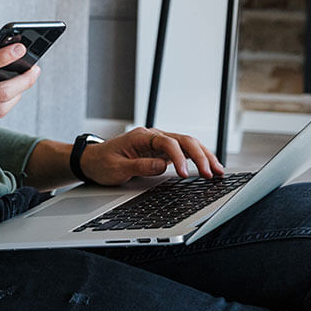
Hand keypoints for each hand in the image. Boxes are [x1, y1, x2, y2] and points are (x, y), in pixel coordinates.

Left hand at [79, 127, 226, 185]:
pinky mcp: (161, 150)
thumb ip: (140, 166)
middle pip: (183, 140)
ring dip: (204, 156)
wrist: (92, 160)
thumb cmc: (102, 163)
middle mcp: (152, 135)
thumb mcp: (117, 168)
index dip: (179, 158)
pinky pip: (183, 151)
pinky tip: (208, 166)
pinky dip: (197, 158)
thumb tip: (163, 166)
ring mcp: (158, 142)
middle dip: (200, 156)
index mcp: (141, 136)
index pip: (167, 143)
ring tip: (218, 170)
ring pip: (187, 144)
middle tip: (211, 173)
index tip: (185, 174)